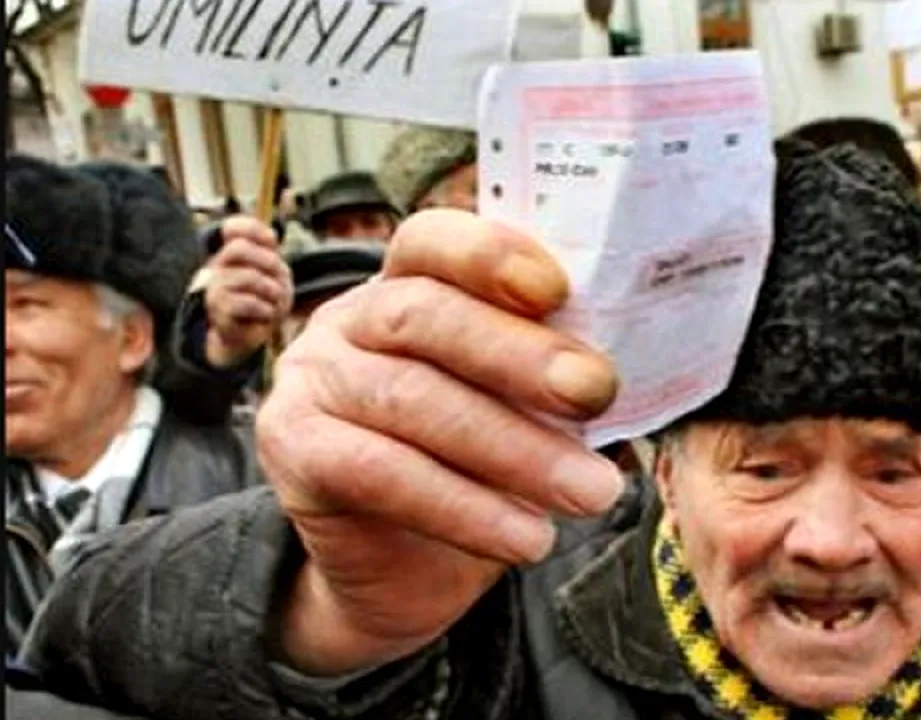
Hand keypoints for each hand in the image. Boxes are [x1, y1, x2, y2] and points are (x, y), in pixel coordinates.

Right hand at [203, 216, 291, 367]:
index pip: (234, 228)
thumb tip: (271, 235)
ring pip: (249, 277)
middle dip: (268, 261)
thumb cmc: (266, 300)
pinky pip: (248, 303)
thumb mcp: (276, 275)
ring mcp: (217, 289)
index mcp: (234, 254)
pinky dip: (266, 310)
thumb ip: (272, 256)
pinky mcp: (220, 312)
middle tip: (280, 275)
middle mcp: (219, 267)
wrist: (251, 335)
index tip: (274, 240)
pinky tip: (267, 315)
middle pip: (239, 248)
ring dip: (273, 291)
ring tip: (276, 301)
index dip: (253, 228)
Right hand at [259, 210, 623, 674]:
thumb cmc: (479, 467)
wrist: (406, 570)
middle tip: (596, 392)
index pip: (430, 242)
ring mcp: (312, 380)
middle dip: (519, 354)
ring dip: (514, 450)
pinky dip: (465, 509)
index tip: (559, 290)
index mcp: (405, 285)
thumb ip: (552, 374)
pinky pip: (381, 473)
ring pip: (413, 401)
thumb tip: (627, 369)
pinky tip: (528, 539)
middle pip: (424, 315)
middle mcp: (348, 319)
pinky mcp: (293, 451)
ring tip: (591, 492)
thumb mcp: (520, 407)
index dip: (488, 255)